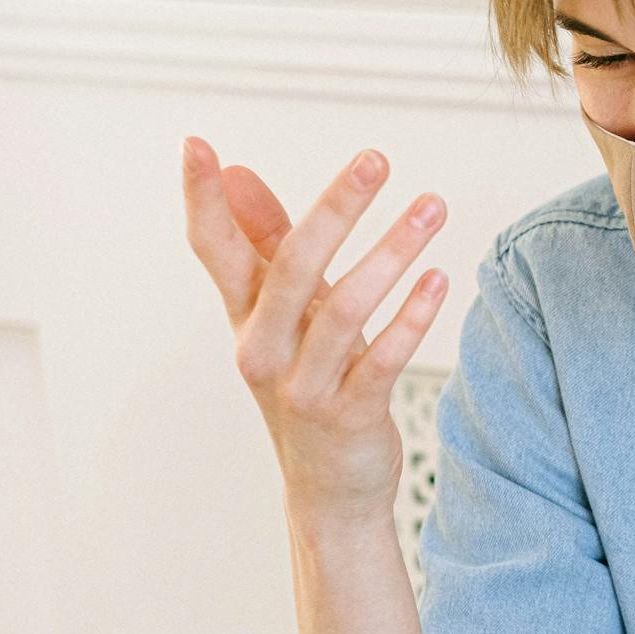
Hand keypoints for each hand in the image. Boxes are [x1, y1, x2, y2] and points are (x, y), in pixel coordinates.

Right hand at [181, 137, 449, 523]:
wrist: (330, 489)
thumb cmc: (309, 383)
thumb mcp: (286, 315)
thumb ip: (264, 243)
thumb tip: (235, 173)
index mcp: (245, 317)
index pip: (214, 249)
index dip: (201, 200)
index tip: (195, 144)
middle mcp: (264, 349)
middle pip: (292, 268)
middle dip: (334, 208)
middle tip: (375, 158)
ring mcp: (304, 386)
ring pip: (345, 310)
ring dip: (392, 252)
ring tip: (432, 206)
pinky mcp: (349, 415)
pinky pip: (381, 359)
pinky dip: (411, 318)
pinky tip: (438, 280)